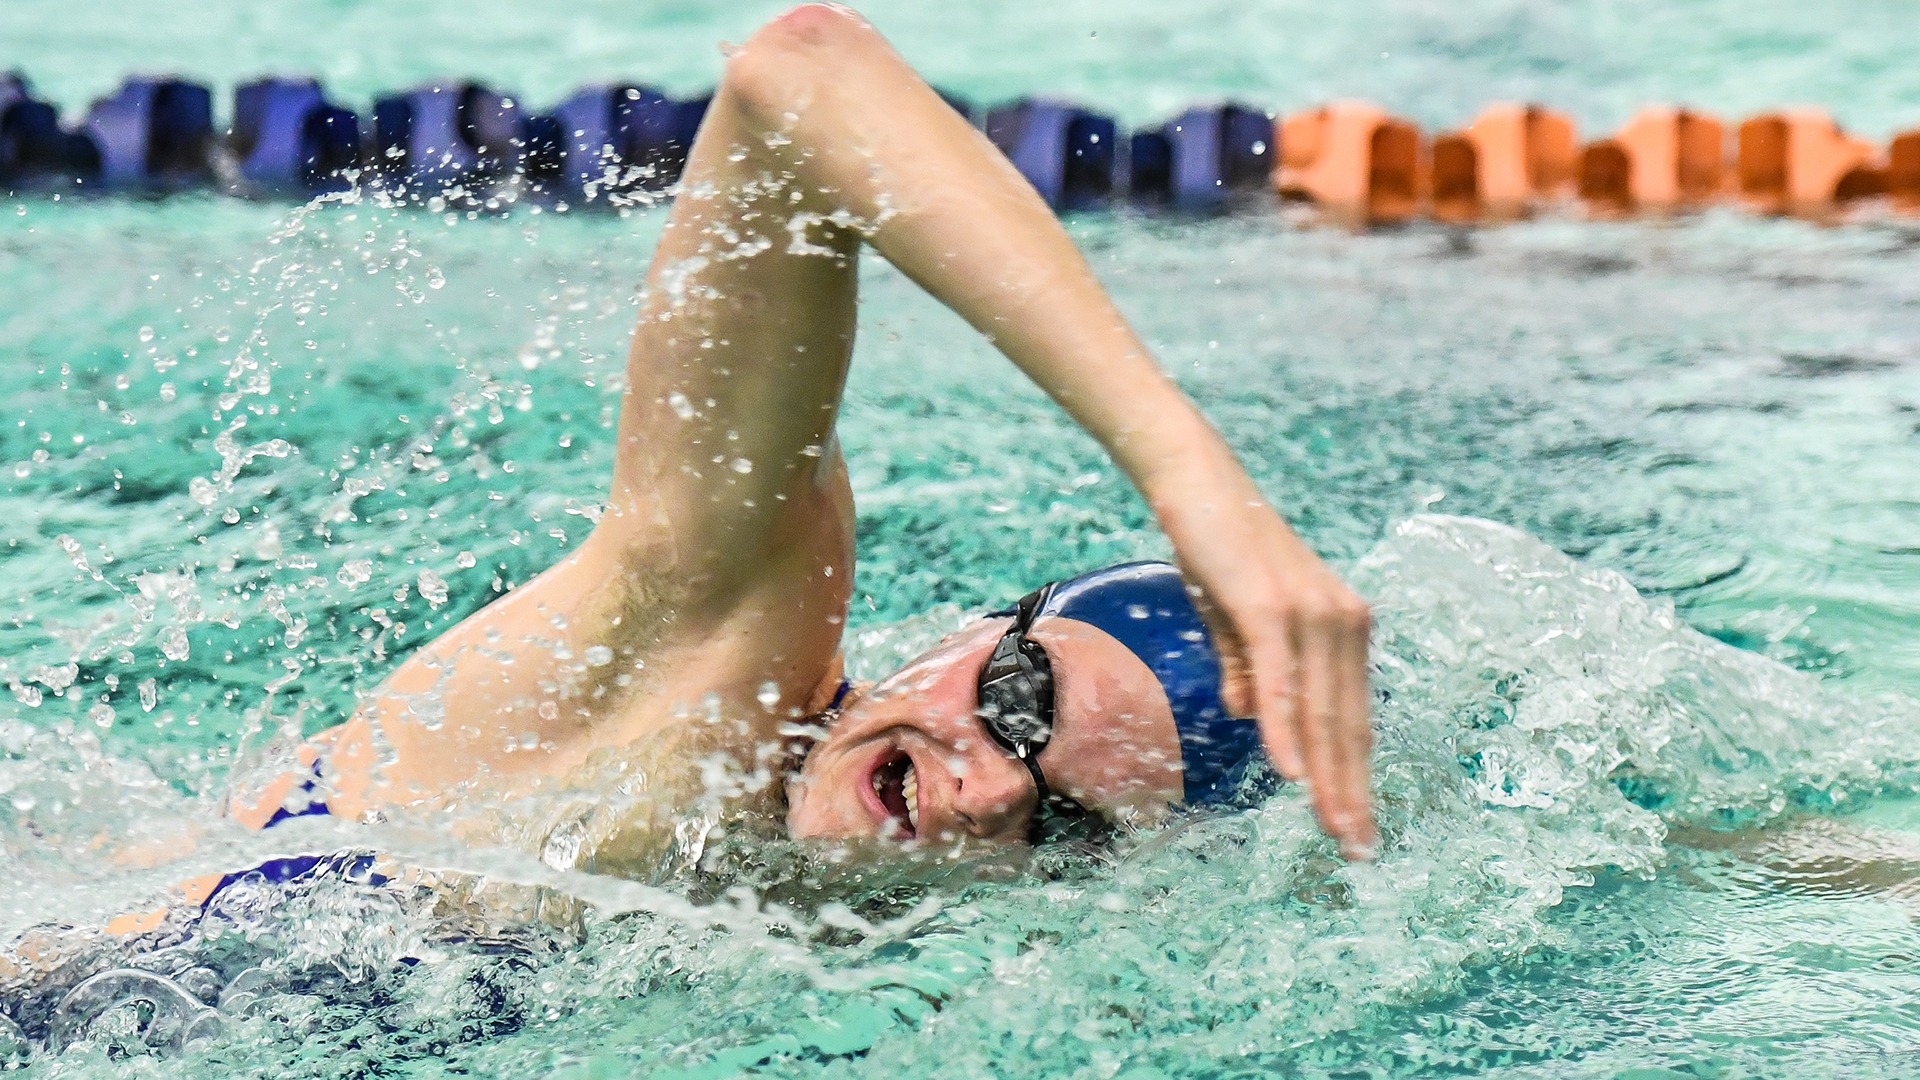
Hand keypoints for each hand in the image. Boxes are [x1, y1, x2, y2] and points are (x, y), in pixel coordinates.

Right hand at [1152, 471, 1377, 858]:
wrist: (1194, 479)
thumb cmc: (1216, 546)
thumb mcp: (1236, 619)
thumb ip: (1249, 667)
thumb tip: (1247, 716)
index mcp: (1341, 626)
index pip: (1352, 716)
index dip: (1355, 774)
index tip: (1358, 827)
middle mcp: (1340, 619)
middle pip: (1348, 722)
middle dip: (1353, 792)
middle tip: (1358, 850)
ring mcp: (1309, 611)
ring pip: (1322, 711)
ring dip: (1328, 777)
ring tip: (1335, 829)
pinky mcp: (1270, 605)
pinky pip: (1282, 681)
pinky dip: (1286, 731)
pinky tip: (1292, 774)